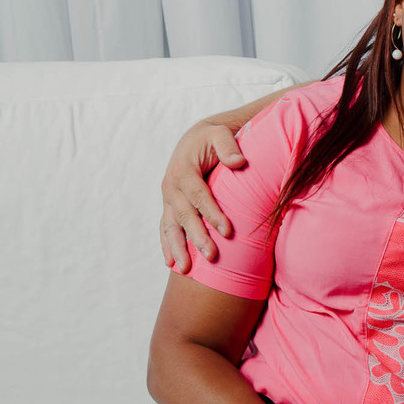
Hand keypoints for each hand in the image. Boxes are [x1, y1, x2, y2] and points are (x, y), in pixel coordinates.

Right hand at [160, 119, 244, 271]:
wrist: (195, 139)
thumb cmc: (212, 138)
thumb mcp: (220, 134)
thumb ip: (228, 146)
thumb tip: (238, 161)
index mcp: (183, 170)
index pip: (199, 196)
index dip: (212, 214)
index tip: (228, 232)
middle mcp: (171, 186)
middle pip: (185, 215)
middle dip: (197, 237)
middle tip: (211, 256)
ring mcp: (168, 198)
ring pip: (171, 226)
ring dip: (178, 248)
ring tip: (186, 269)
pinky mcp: (169, 206)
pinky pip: (166, 227)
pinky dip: (167, 245)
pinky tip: (171, 263)